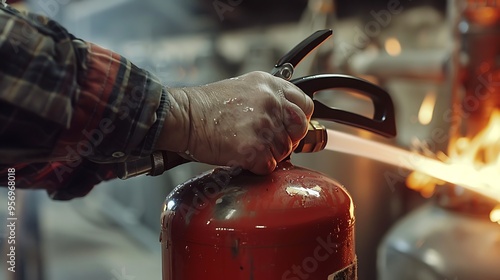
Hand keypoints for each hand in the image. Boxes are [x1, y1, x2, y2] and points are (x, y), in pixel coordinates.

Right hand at [155, 71, 313, 174]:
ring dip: (269, 154)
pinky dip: (257, 166)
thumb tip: (285, 116)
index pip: (305, 105)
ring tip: (248, 147)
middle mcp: (271, 103)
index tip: (291, 127)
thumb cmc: (206, 106)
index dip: (299, 119)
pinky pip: (269, 166)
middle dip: (288, 139)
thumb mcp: (243, 87)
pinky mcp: (254, 149)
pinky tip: (243, 156)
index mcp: (270, 86)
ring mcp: (263, 126)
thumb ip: (268, 98)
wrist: (184, 117)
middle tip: (269, 142)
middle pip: (299, 129)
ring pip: (284, 151)